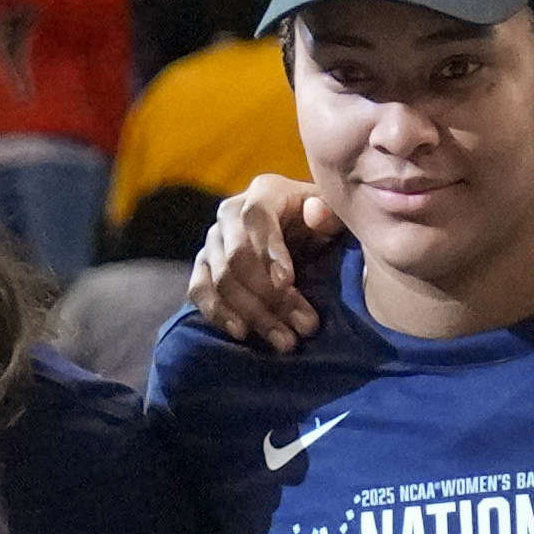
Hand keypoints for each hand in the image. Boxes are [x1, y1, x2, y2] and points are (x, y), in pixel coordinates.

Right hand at [189, 175, 328, 350]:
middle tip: (303, 327)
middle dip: (269, 296)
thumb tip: (315, 213)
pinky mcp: (203, 267)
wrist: (301, 238)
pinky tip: (242, 333)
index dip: (270, 251)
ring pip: (221, 279)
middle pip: (237, 256)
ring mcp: (213, 241)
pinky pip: (198, 290)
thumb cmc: (322, 226)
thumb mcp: (334, 216)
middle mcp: (231, 213)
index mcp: (263, 192)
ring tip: (286, 341)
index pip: (256, 219)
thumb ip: (331, 214)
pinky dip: (218, 313)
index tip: (288, 282)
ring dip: (253, 313)